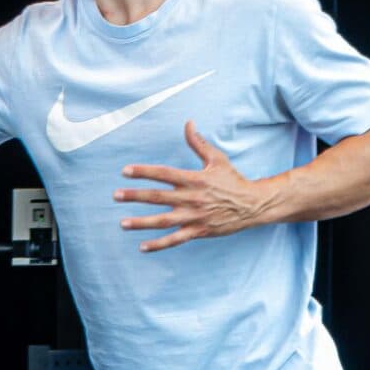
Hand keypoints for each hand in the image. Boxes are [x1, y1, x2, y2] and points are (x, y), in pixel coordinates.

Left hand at [115, 122, 275, 251]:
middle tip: (115, 195)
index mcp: (194, 179)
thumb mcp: (217, 159)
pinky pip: (176, 239)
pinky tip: (142, 247)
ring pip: (163, 221)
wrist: (254, 205)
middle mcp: (192, 198)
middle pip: (158, 197)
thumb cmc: (233, 180)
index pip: (164, 174)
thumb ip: (198, 143)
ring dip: (142, 222)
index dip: (144, 172)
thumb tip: (188, 123)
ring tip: (122, 223)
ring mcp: (194, 216)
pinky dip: (159, 245)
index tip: (125, 171)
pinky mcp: (199, 231)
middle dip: (135, 196)